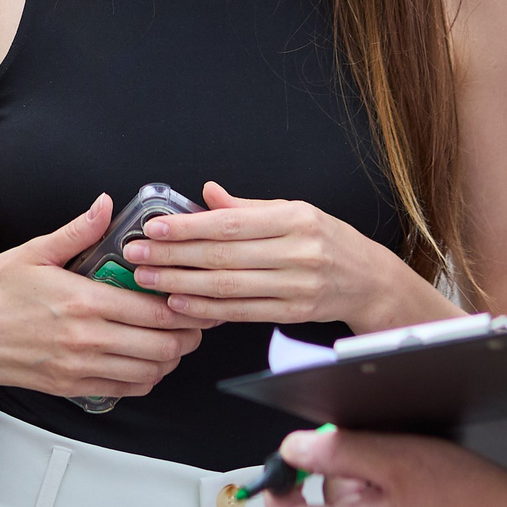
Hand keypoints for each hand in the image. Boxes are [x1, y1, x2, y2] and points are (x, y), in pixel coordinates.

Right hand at [0, 195, 205, 401]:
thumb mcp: (34, 252)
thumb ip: (78, 231)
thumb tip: (106, 205)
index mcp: (83, 300)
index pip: (155, 311)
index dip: (184, 308)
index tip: (191, 298)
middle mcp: (85, 338)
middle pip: (162, 346)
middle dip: (185, 335)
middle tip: (191, 320)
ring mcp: (78, 367)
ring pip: (148, 372)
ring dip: (168, 358)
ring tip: (170, 340)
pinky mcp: (69, 386)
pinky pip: (124, 390)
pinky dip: (144, 378)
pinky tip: (143, 361)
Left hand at [121, 181, 448, 333]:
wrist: (370, 280)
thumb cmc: (327, 239)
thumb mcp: (294, 210)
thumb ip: (248, 206)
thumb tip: (207, 194)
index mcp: (294, 219)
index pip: (231, 224)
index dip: (188, 228)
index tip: (153, 229)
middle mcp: (297, 252)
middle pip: (224, 257)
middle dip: (174, 258)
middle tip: (136, 258)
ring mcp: (296, 286)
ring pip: (228, 288)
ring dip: (182, 286)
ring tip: (148, 281)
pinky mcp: (293, 312)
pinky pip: (241, 313)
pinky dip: (208, 310)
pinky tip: (180, 305)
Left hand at [265, 426, 506, 506]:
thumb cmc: (470, 500)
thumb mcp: (396, 459)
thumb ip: (337, 453)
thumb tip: (291, 450)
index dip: (278, 487)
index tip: (289, 460)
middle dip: (342, 479)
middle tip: (379, 454)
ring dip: (372, 490)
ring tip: (413, 473)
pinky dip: (394, 506)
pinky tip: (427, 492)